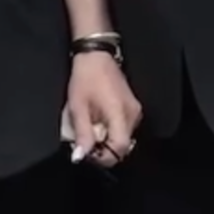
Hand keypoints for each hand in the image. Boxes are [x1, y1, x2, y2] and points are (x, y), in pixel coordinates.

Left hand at [66, 53, 141, 167]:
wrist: (96, 56)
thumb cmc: (85, 78)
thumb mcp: (78, 107)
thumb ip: (82, 134)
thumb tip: (80, 157)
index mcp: (121, 114)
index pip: (120, 147)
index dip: (104, 157)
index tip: (88, 155)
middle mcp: (133, 114)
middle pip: (123, 145)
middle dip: (103, 149)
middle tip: (85, 144)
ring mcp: (135, 111)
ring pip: (124, 137)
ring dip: (107, 140)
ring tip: (89, 131)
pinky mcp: (133, 107)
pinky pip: (124, 128)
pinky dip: (111, 131)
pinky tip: (97, 123)